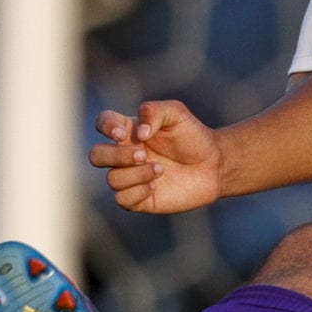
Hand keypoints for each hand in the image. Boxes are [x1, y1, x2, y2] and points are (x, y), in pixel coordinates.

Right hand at [89, 100, 223, 213]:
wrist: (214, 165)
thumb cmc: (193, 137)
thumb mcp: (177, 113)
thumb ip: (154, 112)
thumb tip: (138, 132)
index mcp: (129, 131)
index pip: (102, 124)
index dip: (105, 127)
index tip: (122, 132)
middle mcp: (125, 154)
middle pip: (96, 155)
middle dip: (116, 156)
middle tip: (143, 154)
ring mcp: (130, 177)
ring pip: (112, 179)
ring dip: (135, 174)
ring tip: (161, 169)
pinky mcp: (139, 199)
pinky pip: (122, 199)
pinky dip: (137, 191)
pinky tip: (155, 186)